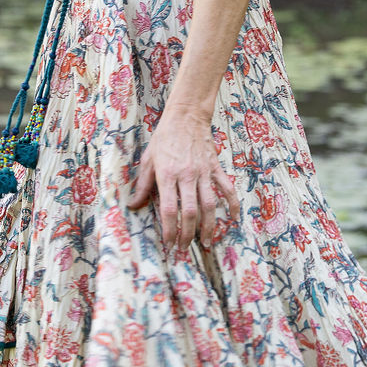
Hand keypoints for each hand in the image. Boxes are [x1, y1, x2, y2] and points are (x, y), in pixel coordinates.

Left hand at [128, 110, 240, 256]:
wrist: (186, 116)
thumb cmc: (164, 138)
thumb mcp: (148, 160)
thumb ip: (142, 185)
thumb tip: (133, 206)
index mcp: (167, 175)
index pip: (168, 209)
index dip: (169, 230)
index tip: (169, 244)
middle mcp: (187, 176)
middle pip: (190, 212)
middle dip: (188, 234)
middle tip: (185, 249)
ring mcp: (204, 172)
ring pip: (210, 205)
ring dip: (209, 226)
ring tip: (206, 243)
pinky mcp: (215, 167)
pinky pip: (226, 188)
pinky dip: (232, 204)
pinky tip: (233, 219)